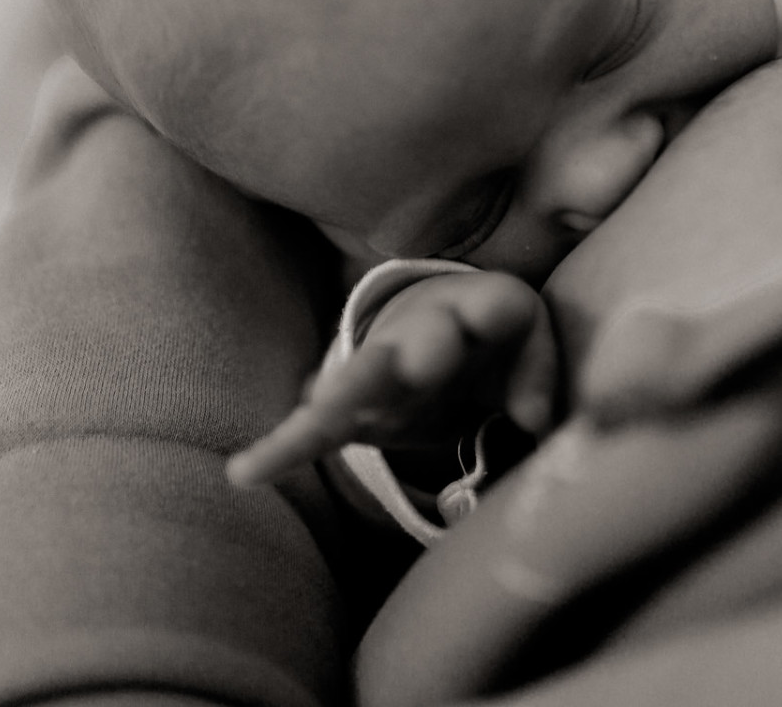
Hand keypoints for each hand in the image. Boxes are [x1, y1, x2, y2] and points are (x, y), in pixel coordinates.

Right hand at [226, 270, 557, 486]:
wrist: (425, 328)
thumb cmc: (487, 340)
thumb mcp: (524, 344)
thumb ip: (536, 374)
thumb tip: (534, 420)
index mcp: (475, 310)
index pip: (498, 309)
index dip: (503, 321)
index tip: (512, 352)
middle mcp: (423, 332)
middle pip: (425, 338)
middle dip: (427, 348)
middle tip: (427, 359)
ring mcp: (379, 367)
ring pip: (362, 378)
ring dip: (349, 393)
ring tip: (321, 412)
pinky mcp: (346, 407)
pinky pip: (311, 428)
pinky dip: (281, 448)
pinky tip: (244, 473)